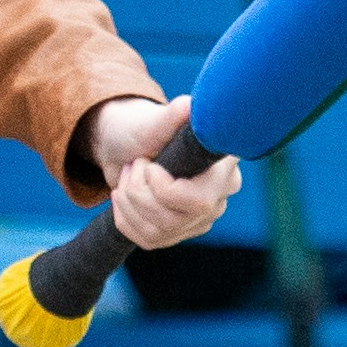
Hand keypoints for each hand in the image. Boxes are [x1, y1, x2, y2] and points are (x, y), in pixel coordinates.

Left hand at [86, 102, 241, 256]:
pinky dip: (125, 218)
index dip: (165, 189)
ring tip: (127, 176)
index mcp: (223, 171)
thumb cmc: (143, 129)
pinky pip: (149, 240)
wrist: (124, 147)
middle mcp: (217, 199)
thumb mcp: (155, 121)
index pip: (199, 201)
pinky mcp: (178, 233)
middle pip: (174, 220)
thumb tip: (189, 106)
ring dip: (129, 202)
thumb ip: (174, 115)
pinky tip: (124, 198)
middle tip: (134, 165)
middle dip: (140, 192)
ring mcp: (198, 220)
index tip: (149, 165)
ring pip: (158, 232)